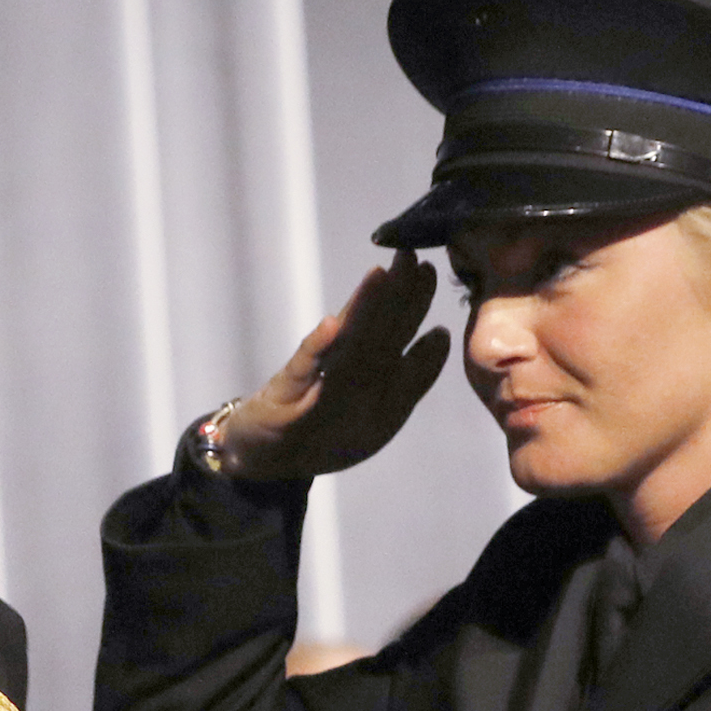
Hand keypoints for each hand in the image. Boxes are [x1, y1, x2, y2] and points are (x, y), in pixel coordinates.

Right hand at [207, 256, 454, 482]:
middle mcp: (343, 369)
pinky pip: (304, 371)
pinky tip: (330, 326)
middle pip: (375, 328)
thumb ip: (412, 374)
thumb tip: (442, 335)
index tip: (430, 270)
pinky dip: (318, 349)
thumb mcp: (382, 410)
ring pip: (343, 343)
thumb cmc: (326, 428)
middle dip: (394, 293)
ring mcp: (313, 379)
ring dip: (362, 309)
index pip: (398, 331)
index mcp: (371, 372)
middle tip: (409, 255)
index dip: (414, 301)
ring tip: (378, 276)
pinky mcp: (284, 393)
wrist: (267, 456)